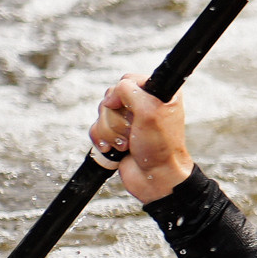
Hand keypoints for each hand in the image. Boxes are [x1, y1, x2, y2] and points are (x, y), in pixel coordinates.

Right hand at [89, 75, 192, 203]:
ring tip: (128, 143)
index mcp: (157, 94)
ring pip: (101, 114)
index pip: (127, 80)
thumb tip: (113, 93)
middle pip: (110, 98)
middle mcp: (143, 105)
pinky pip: (96, 129)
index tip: (129, 110)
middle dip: (117, 118)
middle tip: (133, 130)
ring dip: (112, 132)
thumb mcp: (150, 111)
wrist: (155, 177)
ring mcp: (128, 120)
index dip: (122, 94)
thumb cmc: (160, 146)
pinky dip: (103, 140)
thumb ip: (130, 92)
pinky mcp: (116, 134)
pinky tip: (116, 150)